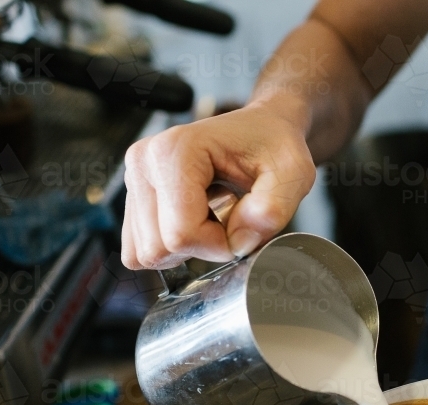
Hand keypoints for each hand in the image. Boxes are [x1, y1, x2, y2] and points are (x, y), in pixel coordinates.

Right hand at [120, 101, 315, 269]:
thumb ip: (273, 208)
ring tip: (212, 216)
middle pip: (158, 247)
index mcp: (176, 150)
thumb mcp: (292, 173)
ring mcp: (134, 177)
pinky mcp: (134, 195)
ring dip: (186, 247)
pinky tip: (196, 220)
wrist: (263, 129)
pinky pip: (141, 247)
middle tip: (228, 221)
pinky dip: (172, 246)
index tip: (242, 226)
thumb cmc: (273, 146)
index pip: (181, 233)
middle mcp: (144, 161)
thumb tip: (240, 242)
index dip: (218, 245)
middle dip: (200, 248)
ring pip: (147, 252)